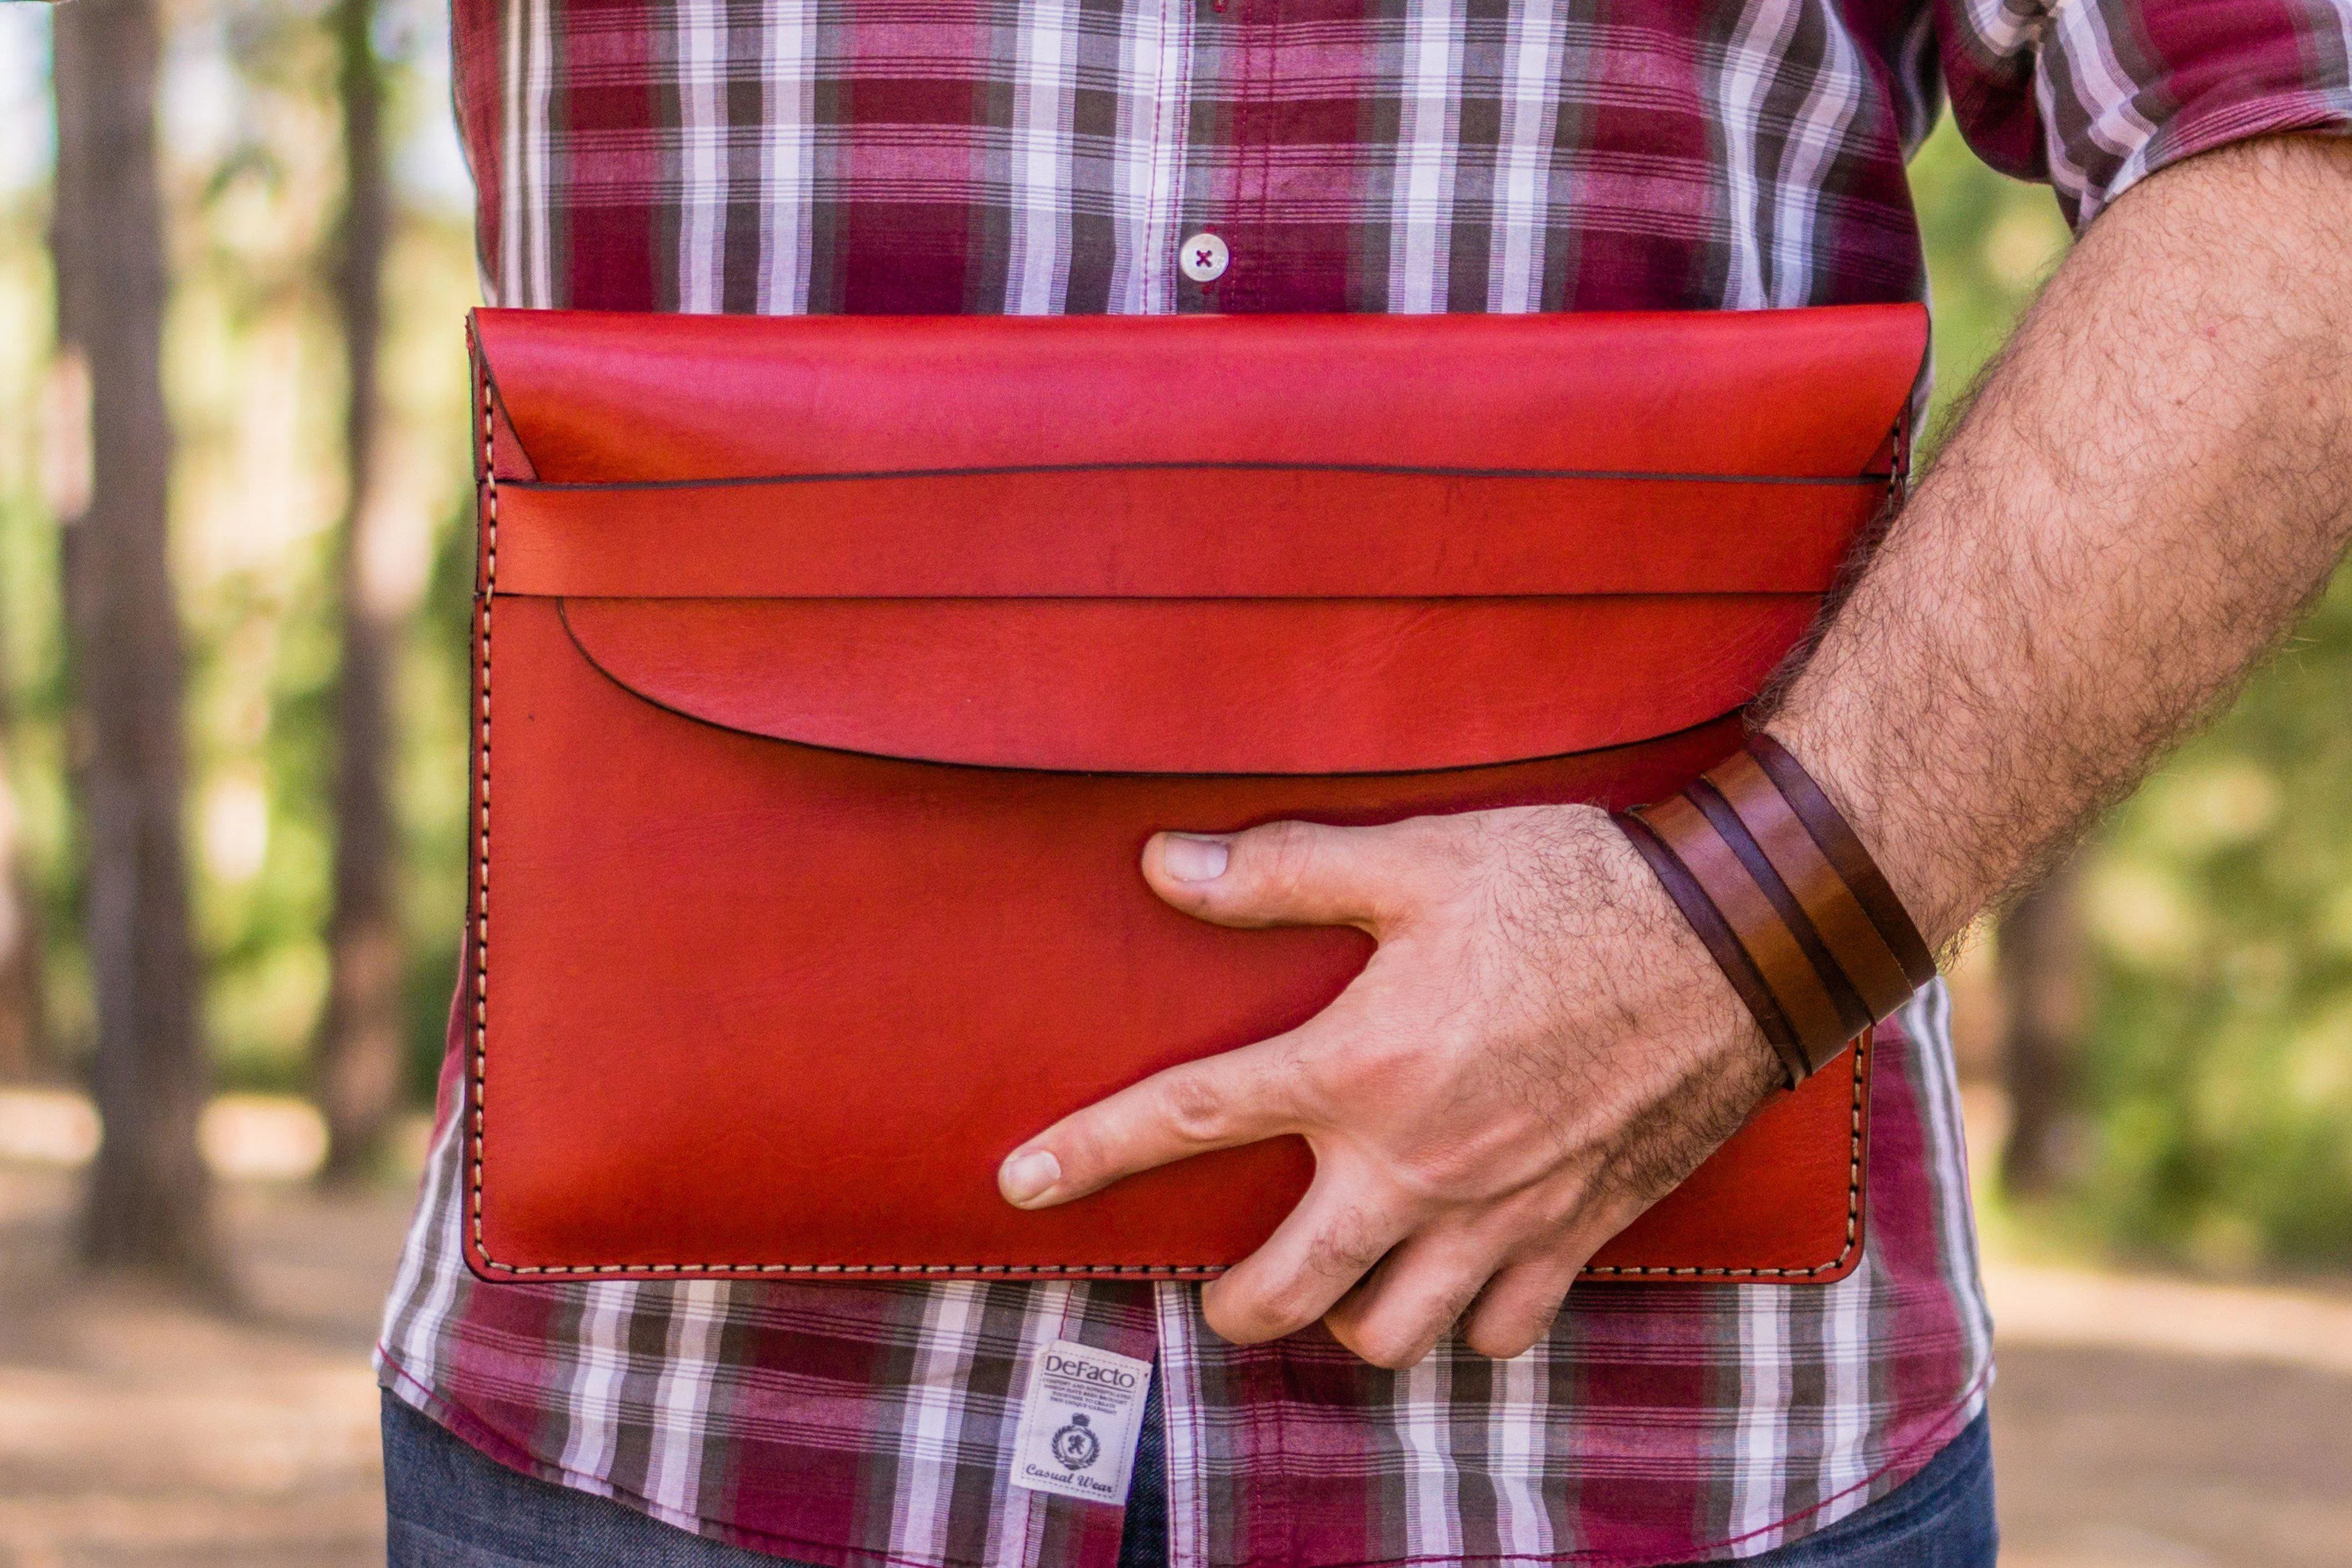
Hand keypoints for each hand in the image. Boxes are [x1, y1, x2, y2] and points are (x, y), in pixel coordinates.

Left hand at [995, 805, 1783, 1367]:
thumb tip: (1168, 868)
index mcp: (1359, 1067)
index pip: (1189, 1119)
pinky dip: (1468, 1323)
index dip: (1089, 1155)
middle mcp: (1416, 1165)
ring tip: (1341, 1280)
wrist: (1737, 939)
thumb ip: (1284, 871)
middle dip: (1231, 1305)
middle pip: (1283, 1292)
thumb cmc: (1572, 889)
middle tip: (1221, 1283)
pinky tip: (1456, 1278)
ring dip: (1350, 1320)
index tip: (1020, 1185)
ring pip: (1390, 1336)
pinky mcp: (1576, 1234)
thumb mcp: (1418, 858)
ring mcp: (1498, 1216)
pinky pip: (1501, 1332)